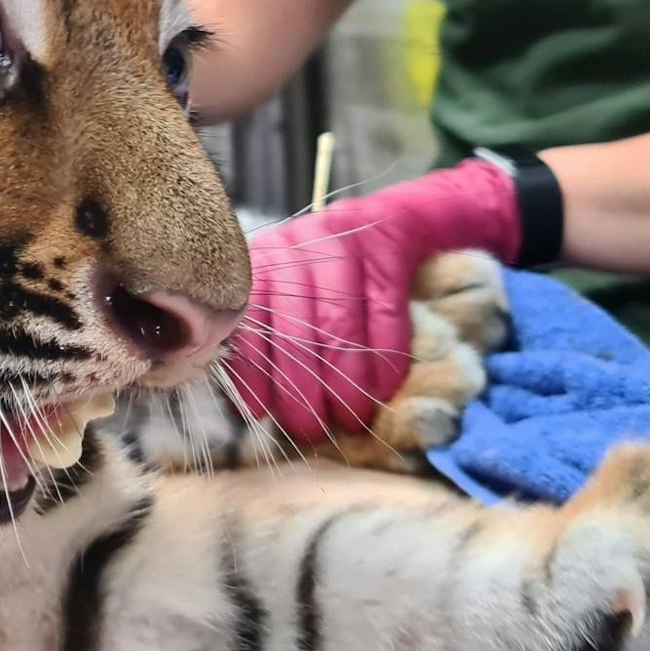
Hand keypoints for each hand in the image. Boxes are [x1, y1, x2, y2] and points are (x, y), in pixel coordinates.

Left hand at [226, 159, 521, 441]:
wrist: (401, 220)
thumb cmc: (338, 272)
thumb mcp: (294, 289)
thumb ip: (269, 330)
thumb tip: (255, 401)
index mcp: (264, 258)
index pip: (248, 321)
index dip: (253, 372)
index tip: (262, 413)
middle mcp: (295, 244)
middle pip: (294, 330)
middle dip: (301, 390)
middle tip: (313, 430)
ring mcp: (342, 242)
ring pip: (338, 327)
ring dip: (345, 383)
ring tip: (349, 419)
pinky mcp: (387, 246)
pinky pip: (385, 314)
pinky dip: (385, 359)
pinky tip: (384, 390)